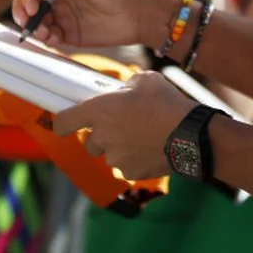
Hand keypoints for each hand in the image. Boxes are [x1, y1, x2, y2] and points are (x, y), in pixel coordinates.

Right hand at [12, 0, 158, 48]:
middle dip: (23, 12)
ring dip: (34, 28)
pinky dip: (46, 39)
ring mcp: (62, 16)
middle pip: (29, 4)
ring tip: (44, 34)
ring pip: (37, 22)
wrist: (138, 13)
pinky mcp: (69, 34)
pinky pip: (50, 37)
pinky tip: (52, 39)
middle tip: (28, 21)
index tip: (32, 6)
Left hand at [53, 70, 192, 179]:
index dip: (63, 122)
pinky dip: (134, 160)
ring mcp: (115, 157)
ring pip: (109, 154)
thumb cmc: (166, 102)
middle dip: (101, 135)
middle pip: (89, 141)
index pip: (63, 122)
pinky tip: (149, 148)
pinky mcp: (130, 172)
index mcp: (99, 111)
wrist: (189, 134)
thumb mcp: (144, 80)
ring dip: (119, 147)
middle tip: (120, 125)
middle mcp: (102, 136)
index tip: (66, 122)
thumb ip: (126, 86)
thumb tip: (125, 90)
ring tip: (141, 136)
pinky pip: (126, 167)